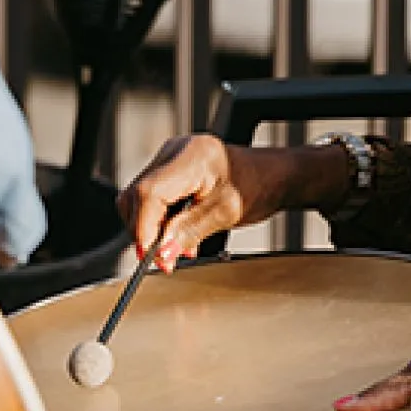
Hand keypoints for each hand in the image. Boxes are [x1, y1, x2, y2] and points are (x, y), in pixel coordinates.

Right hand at [117, 135, 340, 267]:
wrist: (272, 176)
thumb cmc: (258, 187)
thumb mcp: (225, 214)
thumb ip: (188, 232)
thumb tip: (160, 253)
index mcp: (192, 157)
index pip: (148, 193)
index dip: (144, 228)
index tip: (151, 256)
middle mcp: (175, 151)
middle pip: (137, 195)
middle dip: (146, 232)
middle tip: (166, 259)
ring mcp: (170, 158)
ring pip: (139, 198)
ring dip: (153, 228)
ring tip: (179, 246)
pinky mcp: (170, 168)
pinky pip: (150, 196)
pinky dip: (159, 220)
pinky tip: (178, 232)